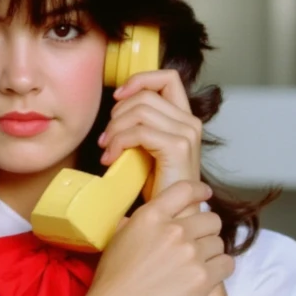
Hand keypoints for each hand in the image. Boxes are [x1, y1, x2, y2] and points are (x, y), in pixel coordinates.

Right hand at [87, 180, 233, 295]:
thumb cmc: (112, 280)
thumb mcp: (118, 238)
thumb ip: (137, 223)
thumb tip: (145, 219)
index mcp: (151, 215)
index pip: (186, 189)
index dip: (200, 191)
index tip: (206, 195)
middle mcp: (174, 230)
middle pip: (211, 219)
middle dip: (207, 230)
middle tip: (197, 243)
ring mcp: (191, 254)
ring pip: (219, 243)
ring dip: (211, 252)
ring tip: (196, 265)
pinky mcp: (203, 278)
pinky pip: (227, 264)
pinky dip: (220, 269)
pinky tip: (207, 276)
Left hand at [97, 69, 201, 205]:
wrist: (172, 217)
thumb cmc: (158, 187)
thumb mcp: (147, 147)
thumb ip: (141, 124)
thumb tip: (118, 104)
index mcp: (184, 118)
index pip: (167, 77)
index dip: (139, 80)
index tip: (118, 97)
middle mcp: (190, 122)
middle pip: (144, 95)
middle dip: (117, 113)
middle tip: (106, 138)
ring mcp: (187, 133)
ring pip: (139, 110)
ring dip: (115, 129)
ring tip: (107, 149)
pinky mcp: (178, 147)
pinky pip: (138, 132)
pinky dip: (118, 142)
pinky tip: (111, 159)